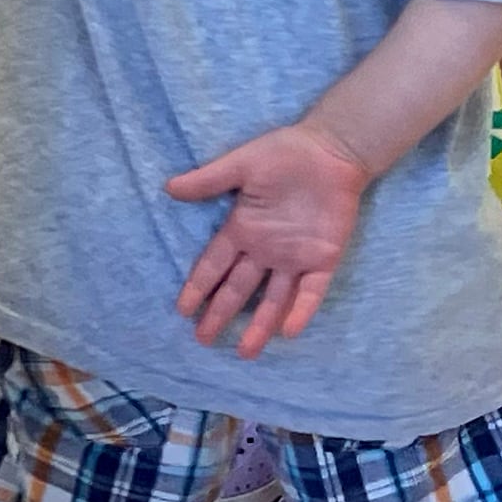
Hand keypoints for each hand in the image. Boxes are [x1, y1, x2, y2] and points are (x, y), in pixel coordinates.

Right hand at [166, 117, 368, 356]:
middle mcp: (265, 250)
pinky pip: (311, 291)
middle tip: (203, 339)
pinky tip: (288, 331)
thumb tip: (169, 188)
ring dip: (259, 324)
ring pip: (273, 299)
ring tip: (244, 352)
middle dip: (220, 313)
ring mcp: (294, 258)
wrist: (332, 149)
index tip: (182, 309)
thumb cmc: (286, 154)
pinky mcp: (322, 259)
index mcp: (244, 228)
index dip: (198, 286)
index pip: (215, 264)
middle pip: (238, 288)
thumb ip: (209, 179)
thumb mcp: (243, 163)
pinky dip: (301, 311)